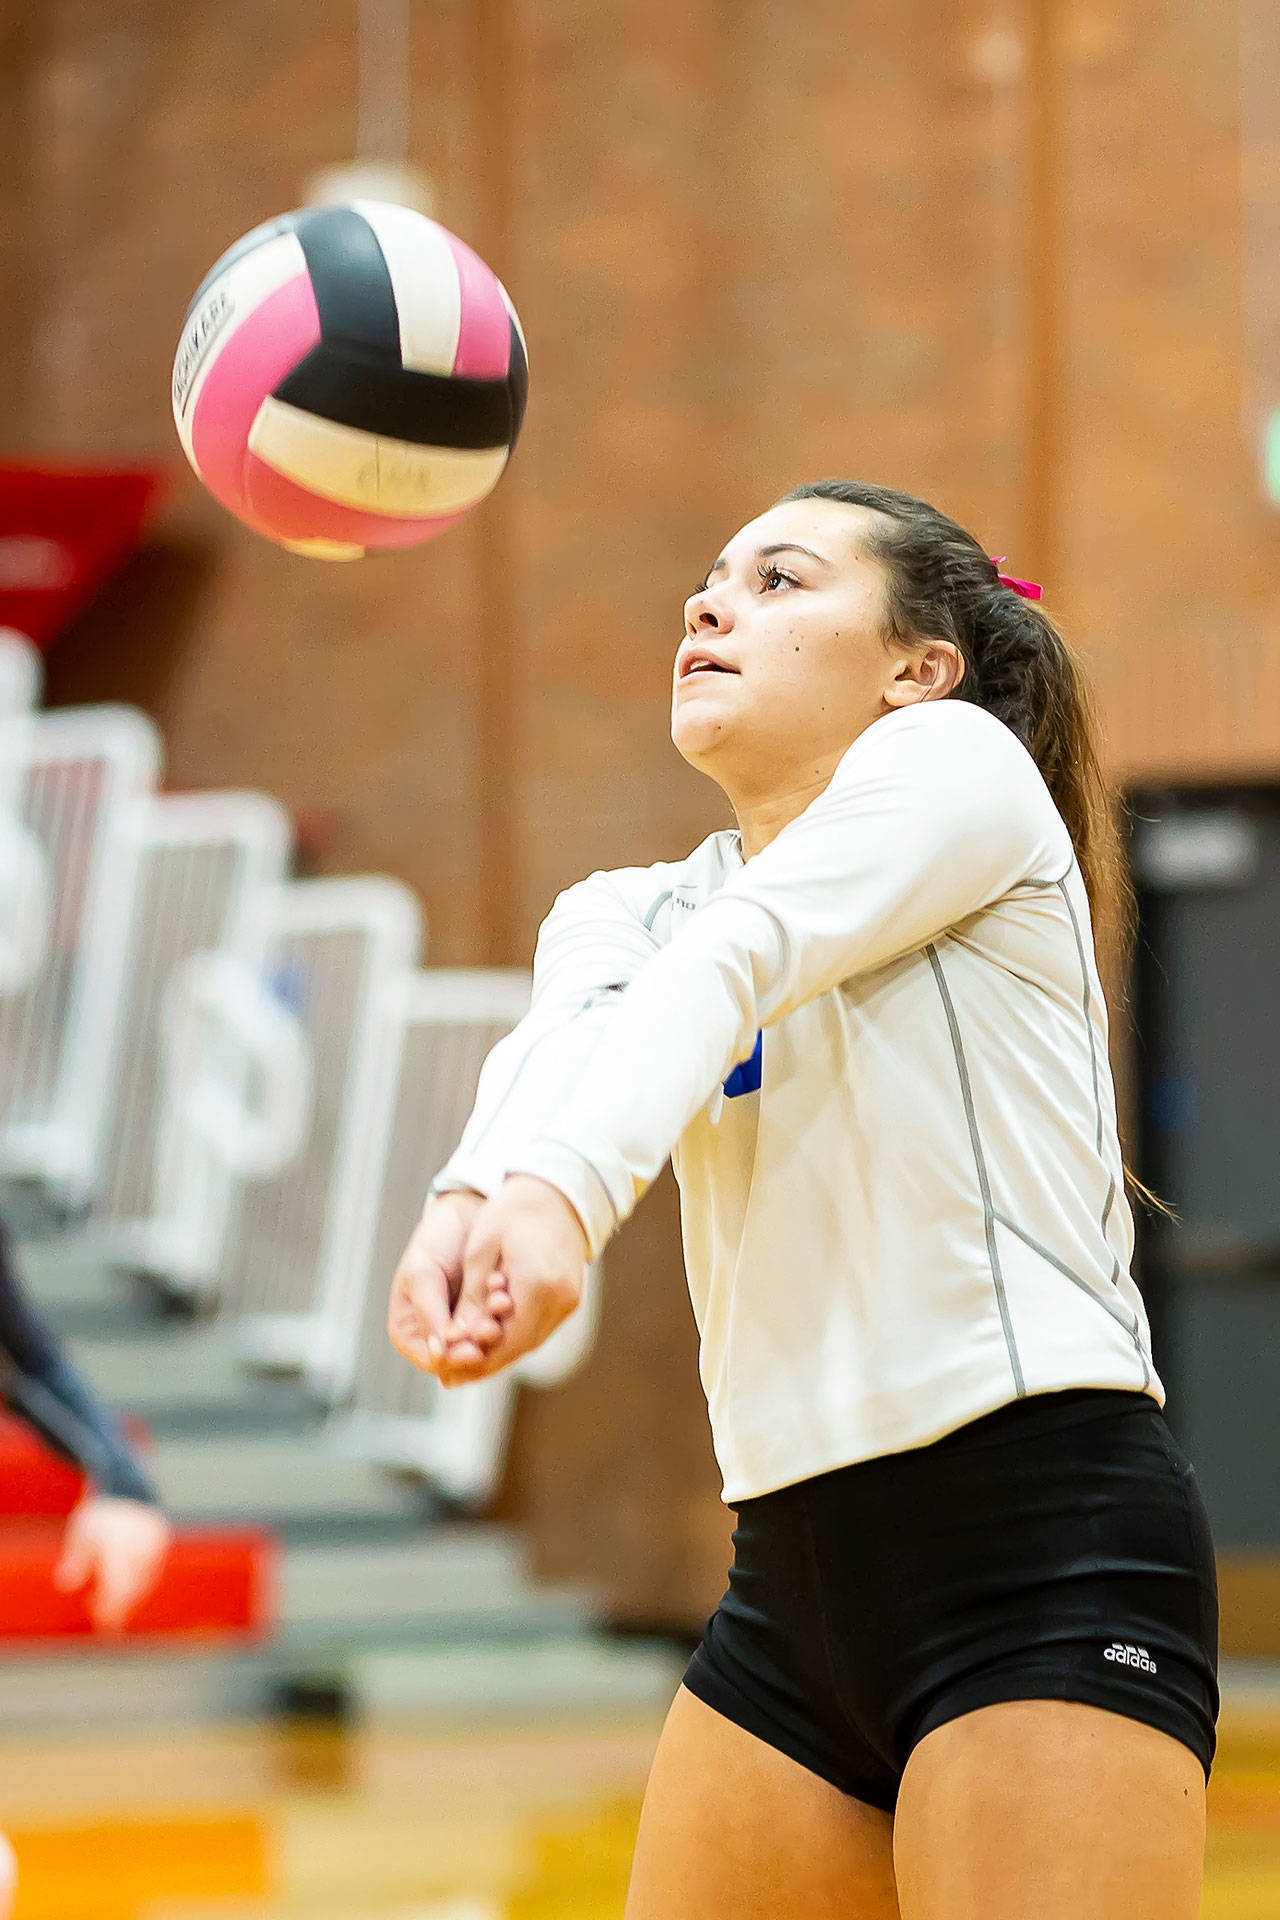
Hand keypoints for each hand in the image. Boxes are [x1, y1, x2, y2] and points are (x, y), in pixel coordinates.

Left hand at [52, 1495, 171, 1631]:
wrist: (128, 1490)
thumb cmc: (99, 1516)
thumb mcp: (80, 1533)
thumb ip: (75, 1559)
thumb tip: (66, 1586)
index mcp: (120, 1541)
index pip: (119, 1584)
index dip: (111, 1606)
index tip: (101, 1621)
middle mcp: (141, 1544)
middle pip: (134, 1588)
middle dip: (119, 1608)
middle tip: (104, 1622)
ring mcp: (155, 1545)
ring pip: (145, 1583)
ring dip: (129, 1600)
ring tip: (108, 1605)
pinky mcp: (163, 1547)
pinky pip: (152, 1574)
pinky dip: (138, 1587)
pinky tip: (122, 1591)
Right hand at [388, 1188, 510, 1375]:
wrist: (466, 1213)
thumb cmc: (436, 1238)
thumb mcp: (422, 1272)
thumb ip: (429, 1313)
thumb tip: (438, 1354)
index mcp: (409, 1331)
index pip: (434, 1362)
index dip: (455, 1361)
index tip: (474, 1350)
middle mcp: (437, 1336)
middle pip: (462, 1360)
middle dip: (480, 1344)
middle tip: (493, 1327)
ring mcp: (465, 1328)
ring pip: (484, 1346)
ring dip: (496, 1329)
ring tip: (501, 1301)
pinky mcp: (489, 1316)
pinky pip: (501, 1327)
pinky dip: (505, 1315)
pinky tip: (506, 1294)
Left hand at [436, 1173, 589, 1385]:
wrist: (558, 1190)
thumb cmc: (513, 1211)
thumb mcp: (481, 1251)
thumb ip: (470, 1300)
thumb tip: (453, 1339)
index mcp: (538, 1285)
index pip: (504, 1342)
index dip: (474, 1362)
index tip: (444, 1372)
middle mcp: (561, 1299)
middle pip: (518, 1348)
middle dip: (483, 1364)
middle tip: (448, 1375)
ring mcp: (570, 1300)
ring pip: (530, 1342)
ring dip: (498, 1353)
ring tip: (462, 1361)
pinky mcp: (571, 1298)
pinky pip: (539, 1328)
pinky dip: (514, 1337)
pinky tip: (488, 1340)